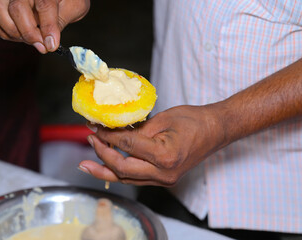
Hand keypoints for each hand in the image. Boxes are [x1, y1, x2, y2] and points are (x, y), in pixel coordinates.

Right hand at [0, 0, 89, 52]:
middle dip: (30, 33)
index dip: (48, 27)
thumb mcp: (73, 7)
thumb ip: (61, 21)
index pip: (44, 5)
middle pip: (18, 8)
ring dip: (15, 32)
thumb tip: (49, 42)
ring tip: (32, 40)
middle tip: (42, 47)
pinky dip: (6, 33)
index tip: (52, 45)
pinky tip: (22, 36)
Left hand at [79, 105, 225, 186]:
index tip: (95, 127)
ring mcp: (165, 179)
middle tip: (89, 141)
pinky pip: (136, 178)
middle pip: (122, 170)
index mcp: (165, 155)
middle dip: (101, 156)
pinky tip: (108, 165)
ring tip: (86, 164)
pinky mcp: (164, 179)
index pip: (127, 146)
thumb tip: (114, 131)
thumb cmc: (194, 120)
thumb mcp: (163, 119)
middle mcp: (164, 173)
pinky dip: (120, 171)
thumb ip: (137, 130)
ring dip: (105, 170)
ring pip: (127, 179)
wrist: (215, 130)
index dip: (108, 136)